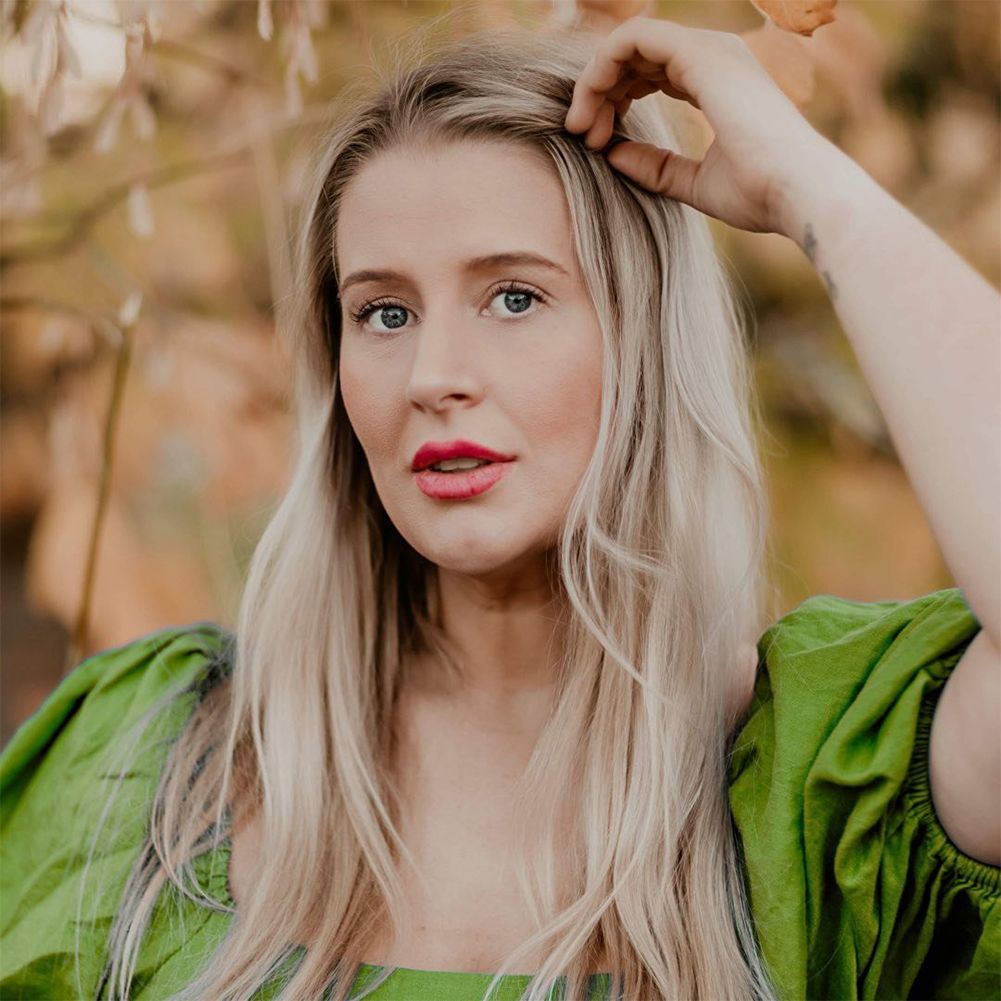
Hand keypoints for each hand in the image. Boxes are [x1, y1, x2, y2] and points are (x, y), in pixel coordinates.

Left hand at [564, 15, 836, 236]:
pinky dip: (602, 67)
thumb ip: (655, 167)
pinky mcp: (699, 55)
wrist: (796, 193)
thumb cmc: (760, 193)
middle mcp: (715, 56)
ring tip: (581, 127)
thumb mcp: (694, 183)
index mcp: (718, 81)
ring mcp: (709, 50)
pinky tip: (588, 105)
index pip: (652, 71)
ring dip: (595, 81)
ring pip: (630, 42)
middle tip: (582, 135)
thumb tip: (612, 154)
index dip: (615, 100)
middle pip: (636, 55)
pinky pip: (633, 36)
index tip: (597, 141)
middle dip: (599, 92)